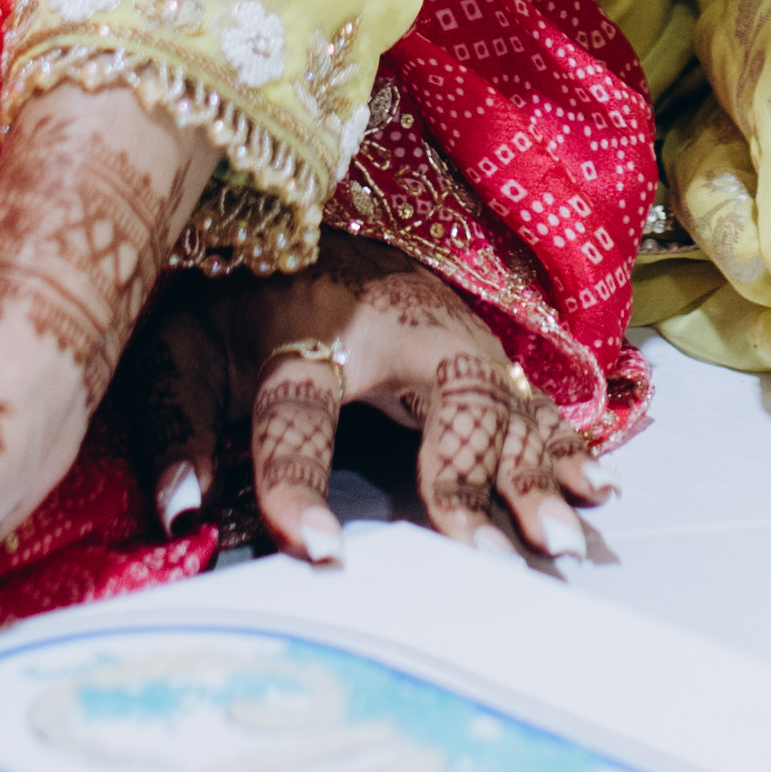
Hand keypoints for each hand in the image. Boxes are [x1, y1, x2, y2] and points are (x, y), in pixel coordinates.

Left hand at [122, 230, 607, 569]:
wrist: (285, 207)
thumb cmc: (228, 297)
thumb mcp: (178, 348)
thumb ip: (174, 426)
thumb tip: (181, 512)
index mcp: (305, 322)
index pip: (299, 408)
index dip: (302, 480)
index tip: (320, 554)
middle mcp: (394, 320)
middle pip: (449, 393)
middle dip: (473, 478)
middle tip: (492, 564)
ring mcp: (448, 326)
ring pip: (506, 395)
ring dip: (536, 472)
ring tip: (560, 542)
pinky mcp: (473, 337)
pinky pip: (528, 392)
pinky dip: (563, 442)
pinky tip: (596, 486)